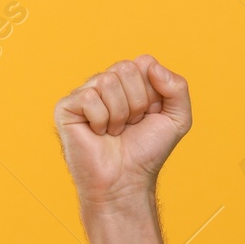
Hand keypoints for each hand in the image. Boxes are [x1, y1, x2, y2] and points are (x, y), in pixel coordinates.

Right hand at [54, 55, 191, 209]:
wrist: (126, 181)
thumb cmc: (147, 152)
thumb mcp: (178, 119)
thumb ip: (177, 87)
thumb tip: (150, 64)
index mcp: (130, 80)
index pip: (144, 62)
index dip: (153, 92)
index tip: (149, 115)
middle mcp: (107, 82)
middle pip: (126, 68)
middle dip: (137, 102)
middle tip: (131, 124)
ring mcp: (85, 93)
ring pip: (107, 81)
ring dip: (119, 114)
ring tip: (115, 131)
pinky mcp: (66, 107)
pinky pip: (89, 97)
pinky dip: (100, 120)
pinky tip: (98, 134)